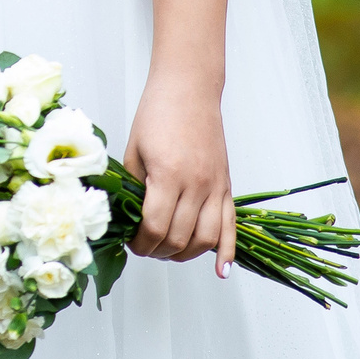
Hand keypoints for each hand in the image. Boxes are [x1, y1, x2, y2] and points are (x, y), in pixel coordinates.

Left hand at [120, 72, 236, 277]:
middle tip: (144, 246)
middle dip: (158, 251)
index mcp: (167, 175)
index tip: (131, 242)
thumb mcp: (133, 150)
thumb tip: (128, 219)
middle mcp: (196, 184)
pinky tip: (221, 270)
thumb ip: (133, 187)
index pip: (154, 227)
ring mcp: (215, 186)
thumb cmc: (157, 112)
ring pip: (205, 239)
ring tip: (169, 251)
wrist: (188, 88)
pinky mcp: (226, 185)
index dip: (140, 243)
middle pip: (179, 238)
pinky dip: (227, 251)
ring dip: (186, 254)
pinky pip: (230, 225)